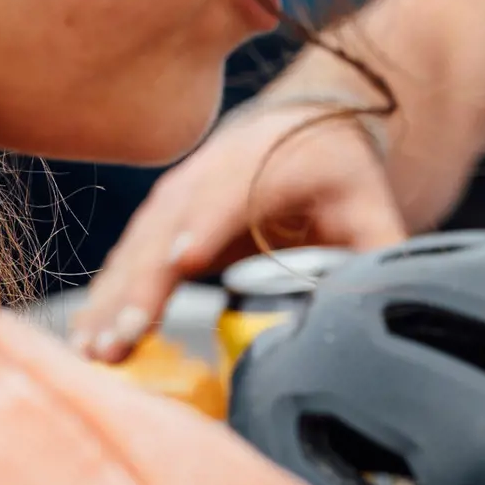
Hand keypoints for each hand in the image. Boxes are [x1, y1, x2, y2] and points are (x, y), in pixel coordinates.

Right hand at [72, 102, 403, 359]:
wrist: (297, 130)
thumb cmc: (335, 172)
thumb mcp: (368, 205)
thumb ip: (381, 252)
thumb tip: (398, 301)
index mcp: (263, 164)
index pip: (229, 194)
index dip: (206, 226)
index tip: (186, 261)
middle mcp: (204, 177)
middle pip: (167, 231)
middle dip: (143, 286)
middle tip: (126, 337)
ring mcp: (171, 200)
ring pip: (134, 252)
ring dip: (111, 303)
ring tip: (95, 354)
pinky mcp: (154, 225)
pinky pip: (124, 265)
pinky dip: (104, 303)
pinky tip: (86, 345)